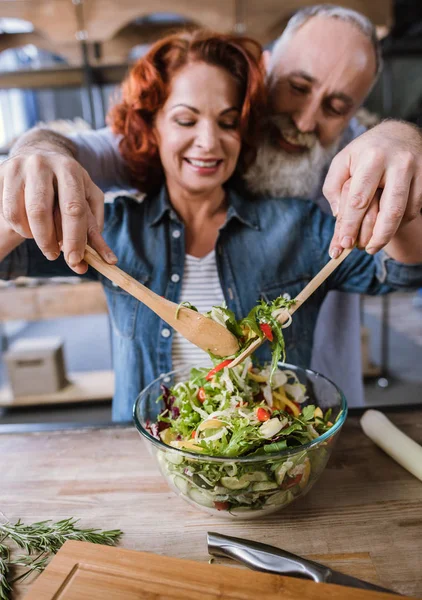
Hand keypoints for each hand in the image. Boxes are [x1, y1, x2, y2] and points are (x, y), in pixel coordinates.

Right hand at [0, 151, 116, 272]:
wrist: (40, 154)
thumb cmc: (69, 185)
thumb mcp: (88, 200)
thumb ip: (95, 231)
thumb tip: (108, 261)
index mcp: (70, 169)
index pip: (73, 209)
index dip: (74, 238)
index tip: (74, 260)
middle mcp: (42, 164)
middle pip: (40, 211)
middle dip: (47, 241)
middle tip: (53, 255)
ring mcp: (19, 167)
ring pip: (20, 213)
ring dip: (32, 235)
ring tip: (43, 238)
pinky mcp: (3, 173)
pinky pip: (7, 210)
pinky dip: (19, 226)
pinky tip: (29, 226)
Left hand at [323, 121, 421, 256]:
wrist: (399, 134)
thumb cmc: (365, 152)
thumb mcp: (343, 161)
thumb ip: (333, 187)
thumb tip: (338, 216)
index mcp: (372, 158)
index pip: (359, 200)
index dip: (351, 225)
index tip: (344, 244)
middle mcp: (399, 163)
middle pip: (391, 211)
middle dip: (378, 237)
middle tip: (367, 251)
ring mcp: (418, 170)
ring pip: (406, 212)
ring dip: (391, 232)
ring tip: (376, 241)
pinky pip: (416, 208)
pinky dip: (403, 221)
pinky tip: (390, 224)